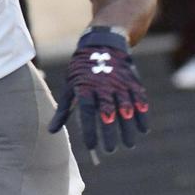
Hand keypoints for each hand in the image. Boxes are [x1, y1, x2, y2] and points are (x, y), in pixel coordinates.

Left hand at [48, 26, 149, 153]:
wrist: (104, 43)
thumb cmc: (82, 69)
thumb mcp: (70, 85)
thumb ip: (64, 109)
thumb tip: (52, 131)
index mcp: (85, 87)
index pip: (87, 111)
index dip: (90, 129)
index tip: (91, 146)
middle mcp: (103, 85)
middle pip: (107, 112)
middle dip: (110, 132)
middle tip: (110, 150)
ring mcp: (120, 82)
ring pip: (125, 108)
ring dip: (128, 128)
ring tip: (129, 145)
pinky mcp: (133, 80)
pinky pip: (139, 99)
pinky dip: (142, 114)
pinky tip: (143, 129)